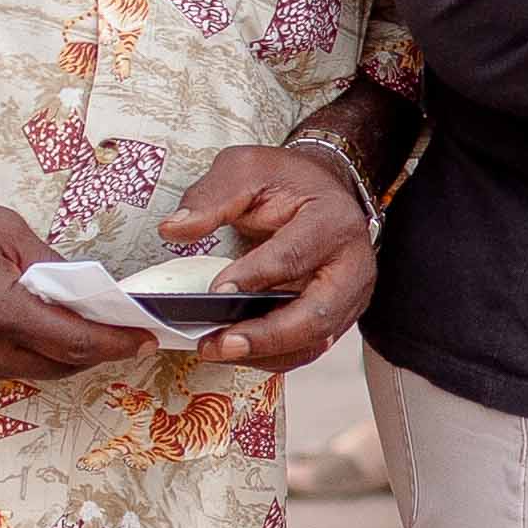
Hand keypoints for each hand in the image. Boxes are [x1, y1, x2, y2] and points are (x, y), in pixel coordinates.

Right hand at [0, 178, 154, 384]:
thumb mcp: (5, 230)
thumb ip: (52, 269)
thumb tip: (90, 294)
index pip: (71, 342)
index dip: (115, 344)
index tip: (144, 339)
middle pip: (54, 366)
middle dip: (92, 353)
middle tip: (119, 333)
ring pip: (24, 372)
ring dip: (56, 356)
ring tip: (79, 328)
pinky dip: (20, 355)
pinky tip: (31, 332)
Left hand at [145, 141, 379, 372]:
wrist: (321, 191)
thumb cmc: (285, 181)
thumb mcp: (246, 170)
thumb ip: (211, 198)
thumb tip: (174, 230)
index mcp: (333, 221)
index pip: (295, 255)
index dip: (255, 275)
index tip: (216, 290)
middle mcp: (352, 264)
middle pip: (317, 314)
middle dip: (266, 336)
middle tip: (218, 343)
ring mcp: (350, 296)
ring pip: (314, 340)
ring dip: (265, 353)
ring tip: (216, 350)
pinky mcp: (337, 317)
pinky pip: (307, 348)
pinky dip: (271, 357)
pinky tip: (236, 350)